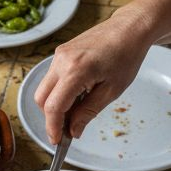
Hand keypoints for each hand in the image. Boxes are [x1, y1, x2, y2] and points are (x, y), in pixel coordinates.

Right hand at [33, 11, 151, 143]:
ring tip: (77, 110)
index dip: (53, 128)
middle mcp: (62, 61)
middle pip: (41, 99)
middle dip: (51, 117)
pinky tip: (77, 95)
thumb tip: (73, 131)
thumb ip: (88, 113)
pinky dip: (59, 91)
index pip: (53, 107)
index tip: (58, 141)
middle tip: (68, 129)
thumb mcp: (112, 91)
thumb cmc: (126, 56)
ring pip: (44, 88)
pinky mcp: (60, 52)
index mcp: (76, 71)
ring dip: (55, 104)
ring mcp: (59, 54)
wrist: (129, 29)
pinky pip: (51, 78)